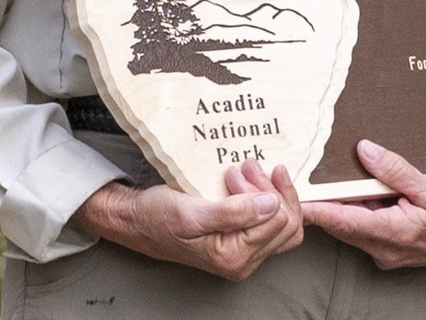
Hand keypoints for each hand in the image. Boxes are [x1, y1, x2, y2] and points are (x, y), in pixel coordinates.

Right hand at [71, 158, 302, 280]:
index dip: (266, 192)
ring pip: (281, 221)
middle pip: (287, 224)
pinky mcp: (240, 238)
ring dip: (270, 191)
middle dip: (273, 190)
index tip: (241, 171)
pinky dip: (264, 196)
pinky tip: (249, 179)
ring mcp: (244, 250)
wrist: (138, 219)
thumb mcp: (193, 213)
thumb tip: (273, 205)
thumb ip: (234, 213)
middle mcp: (243, 260)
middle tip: (248, 165)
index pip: (279, 222)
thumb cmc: (159, 217)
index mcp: (235, 258)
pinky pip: (268, 220)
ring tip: (247, 168)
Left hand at [302, 140, 425, 268]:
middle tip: (294, 180)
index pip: (342, 220)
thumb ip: (396, 170)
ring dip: (336, 205)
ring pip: (351, 225)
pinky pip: (365, 226)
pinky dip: (354, 209)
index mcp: (393, 233)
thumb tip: (364, 150)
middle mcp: (384, 247)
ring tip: (315, 178)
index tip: (291, 197)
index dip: (314, 208)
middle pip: (341, 223)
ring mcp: (387, 250)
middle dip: (318, 204)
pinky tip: (350, 188)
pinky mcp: (391, 246)